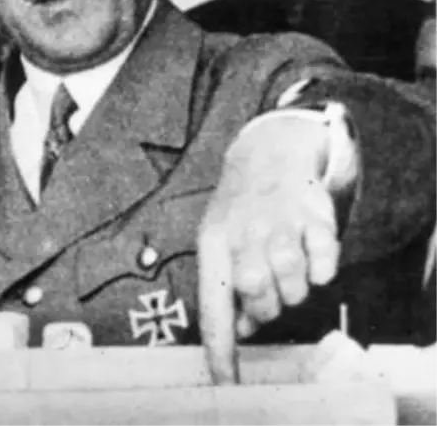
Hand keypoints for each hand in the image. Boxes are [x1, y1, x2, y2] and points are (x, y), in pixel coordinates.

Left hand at [198, 116, 339, 383]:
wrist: (266, 156)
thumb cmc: (239, 213)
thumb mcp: (220, 244)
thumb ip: (225, 286)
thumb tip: (238, 330)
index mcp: (212, 244)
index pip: (212, 304)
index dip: (220, 347)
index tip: (225, 381)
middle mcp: (244, 232)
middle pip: (256, 293)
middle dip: (266, 308)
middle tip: (269, 295)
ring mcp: (280, 222)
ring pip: (293, 282)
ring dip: (295, 290)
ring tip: (289, 273)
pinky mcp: (314, 215)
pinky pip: (325, 263)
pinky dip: (322, 271)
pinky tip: (312, 256)